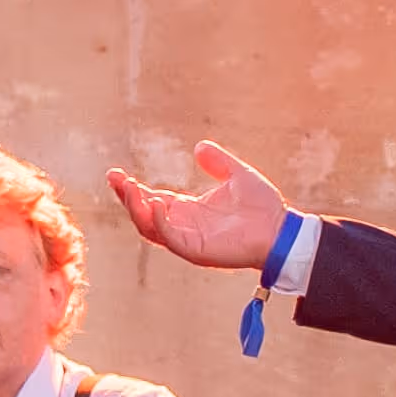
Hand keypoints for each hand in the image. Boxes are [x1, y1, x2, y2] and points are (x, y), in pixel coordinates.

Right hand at [105, 143, 294, 273]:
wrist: (281, 230)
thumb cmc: (263, 207)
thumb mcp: (237, 175)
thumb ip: (218, 162)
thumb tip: (199, 146)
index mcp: (189, 210)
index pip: (152, 199)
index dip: (132, 188)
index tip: (116, 174)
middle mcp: (183, 225)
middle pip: (143, 214)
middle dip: (126, 196)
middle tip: (114, 178)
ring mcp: (187, 239)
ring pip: (149, 228)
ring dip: (136, 208)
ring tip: (129, 187)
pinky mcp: (196, 249)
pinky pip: (169, 237)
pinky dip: (159, 221)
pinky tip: (157, 201)